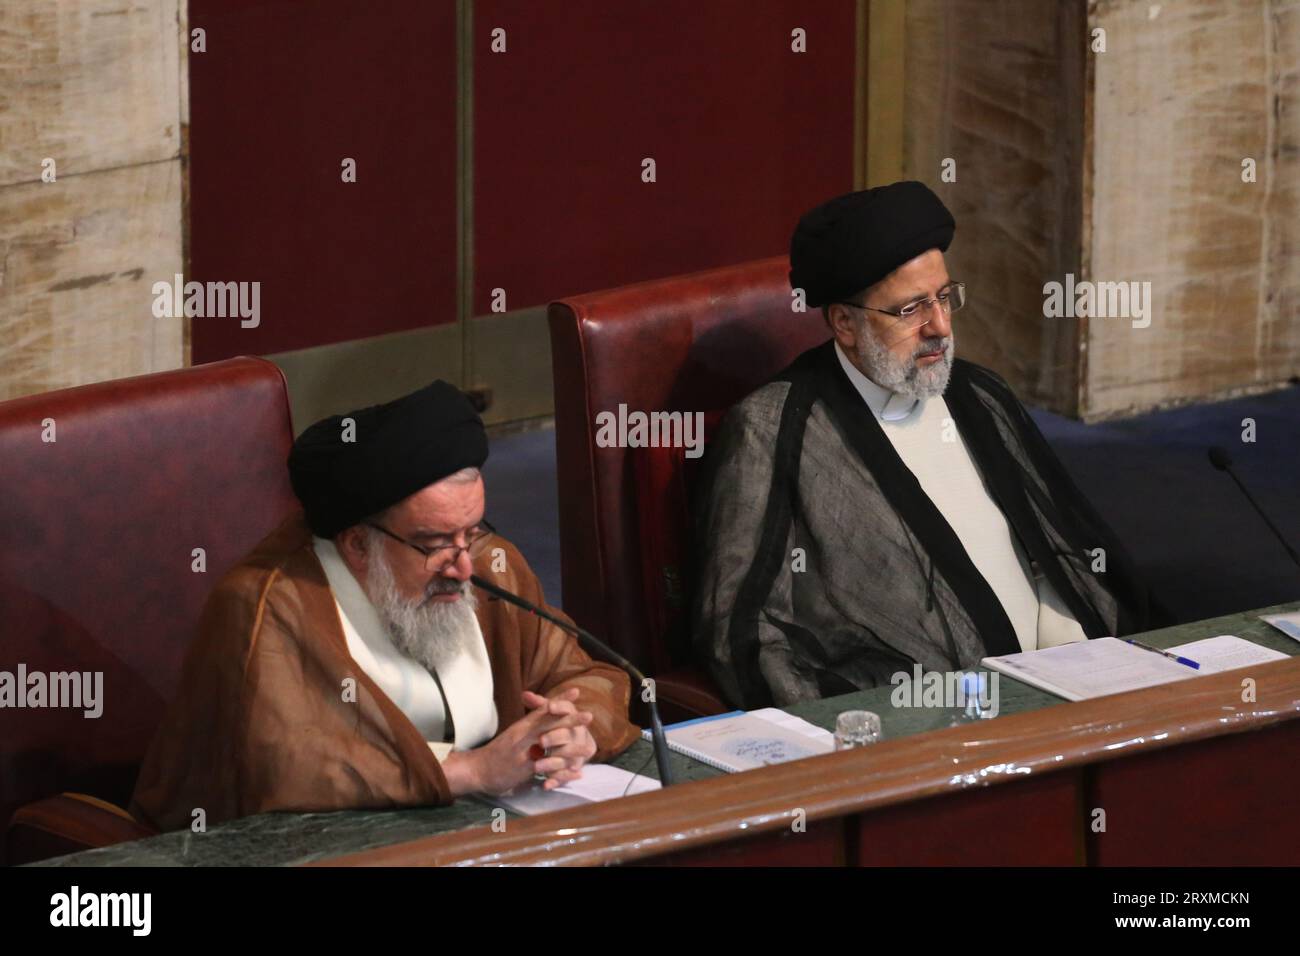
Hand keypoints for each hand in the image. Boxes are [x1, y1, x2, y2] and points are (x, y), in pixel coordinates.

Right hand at [442, 687, 593, 795]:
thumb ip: (530, 725)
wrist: (477, 769)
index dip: (560, 701)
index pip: (543, 709)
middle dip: (571, 720)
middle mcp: (524, 736)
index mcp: (522, 726)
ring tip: (589, 747)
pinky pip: (546, 768)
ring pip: (551, 747)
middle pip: (550, 725)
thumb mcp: (513, 734)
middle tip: (589, 715)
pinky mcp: (523, 769)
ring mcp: (524, 752)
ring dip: (572, 747)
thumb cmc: (497, 751)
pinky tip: (575, 771)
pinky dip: (562, 770)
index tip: (576, 692)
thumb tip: (544, 713)